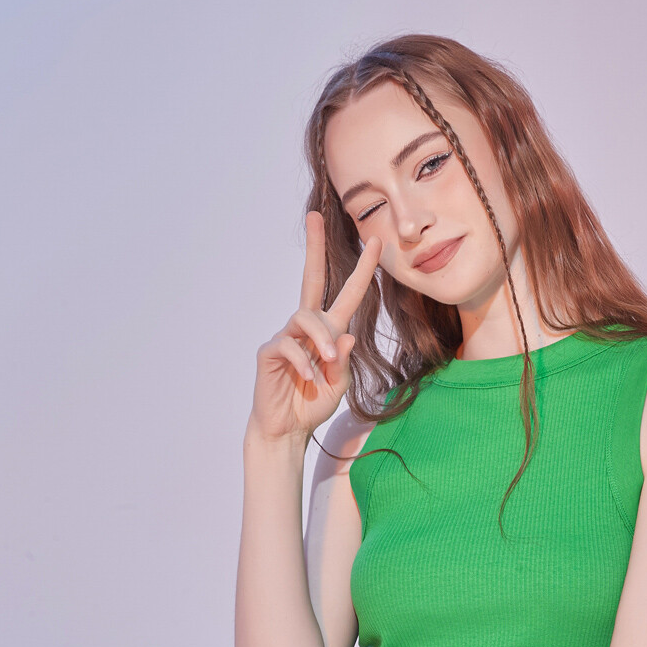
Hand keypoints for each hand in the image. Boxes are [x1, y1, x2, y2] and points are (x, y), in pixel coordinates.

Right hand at [248, 212, 381, 443]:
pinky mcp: (270, 351)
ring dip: (320, 339)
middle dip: (315, 248)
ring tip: (328, 363)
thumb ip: (344, 361)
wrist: (288, 429)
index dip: (362, 270)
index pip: (348, 295)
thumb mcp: (340, 384)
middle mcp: (308, 328)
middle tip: (314, 217)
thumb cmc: (313, 403)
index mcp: (329, 332)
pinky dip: (304, 363)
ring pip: (304, 317)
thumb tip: (345, 337)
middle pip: (312, 279)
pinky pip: (289, 346)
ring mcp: (287, 336)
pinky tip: (308, 379)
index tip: (376, 243)